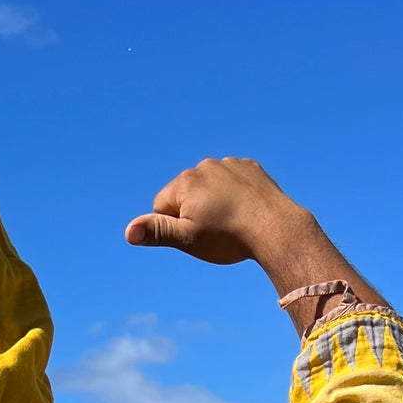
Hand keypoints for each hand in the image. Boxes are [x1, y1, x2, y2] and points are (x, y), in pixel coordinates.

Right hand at [124, 158, 308, 265]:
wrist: (275, 227)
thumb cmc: (228, 236)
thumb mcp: (188, 239)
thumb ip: (157, 232)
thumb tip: (128, 231)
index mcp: (184, 181)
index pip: (161, 206)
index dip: (174, 225)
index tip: (196, 234)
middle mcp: (204, 166)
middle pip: (185, 194)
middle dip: (193, 211)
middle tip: (215, 230)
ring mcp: (229, 164)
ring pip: (209, 187)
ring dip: (214, 202)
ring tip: (230, 221)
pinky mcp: (250, 168)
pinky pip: (232, 181)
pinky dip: (234, 194)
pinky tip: (245, 209)